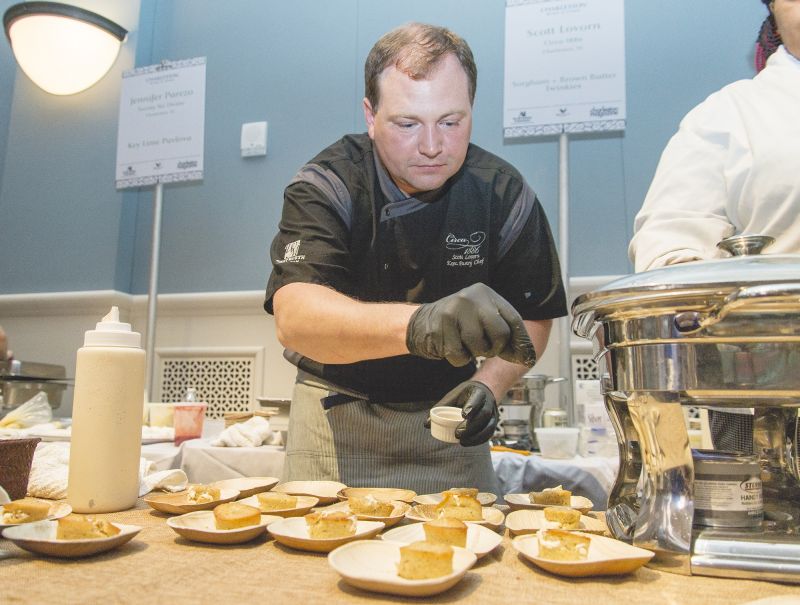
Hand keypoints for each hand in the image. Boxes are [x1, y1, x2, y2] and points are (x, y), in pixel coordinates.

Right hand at [406, 283, 535, 366]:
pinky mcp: (442, 326)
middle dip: (495, 348)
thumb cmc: (458, 324)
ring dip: (474, 354)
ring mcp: (456, 311)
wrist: (419, 322)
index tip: (526, 358)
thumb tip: (527, 356)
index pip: (513, 319)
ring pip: (480, 347)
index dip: (521, 341)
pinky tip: (451, 346)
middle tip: (483, 348)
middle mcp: (472, 298)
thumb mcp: (481, 318)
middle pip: (500, 334)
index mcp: (486, 293)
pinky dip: (459, 359)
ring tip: (464, 343)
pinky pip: (461, 356)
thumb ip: (502, 332)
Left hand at [425, 380, 498, 446]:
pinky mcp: (493, 424)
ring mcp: (493, 414)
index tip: (463, 414)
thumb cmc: (466, 395)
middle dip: (471, 426)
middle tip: (457, 433)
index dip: (472, 407)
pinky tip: (467, 443)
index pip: (477, 398)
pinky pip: (488, 434)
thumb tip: (427, 424)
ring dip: (475, 436)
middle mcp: (489, 403)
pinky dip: (478, 440)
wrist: (483, 393)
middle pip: (483, 415)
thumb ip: (440, 408)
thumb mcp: (453, 397)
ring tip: (461, 441)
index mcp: (479, 392)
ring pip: (488, 426)